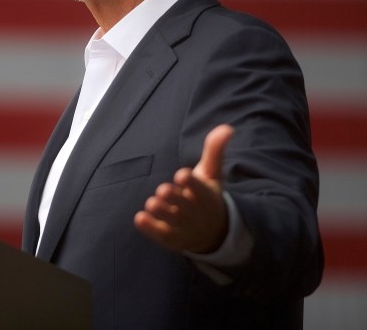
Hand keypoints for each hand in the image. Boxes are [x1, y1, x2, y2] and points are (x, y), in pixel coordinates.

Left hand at [134, 124, 232, 253]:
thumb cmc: (207, 196)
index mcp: (206, 195)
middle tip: (164, 189)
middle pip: (184, 206)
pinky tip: (139, 218)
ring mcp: (183, 227)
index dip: (190, 183)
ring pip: (172, 221)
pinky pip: (160, 235)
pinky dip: (149, 228)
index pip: (199, 189)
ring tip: (153, 203)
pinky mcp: (171, 238)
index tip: (182, 175)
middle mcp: (195, 213)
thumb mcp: (212, 174)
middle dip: (174, 198)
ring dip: (162, 212)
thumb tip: (227, 128)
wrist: (213, 233)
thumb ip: (214, 151)